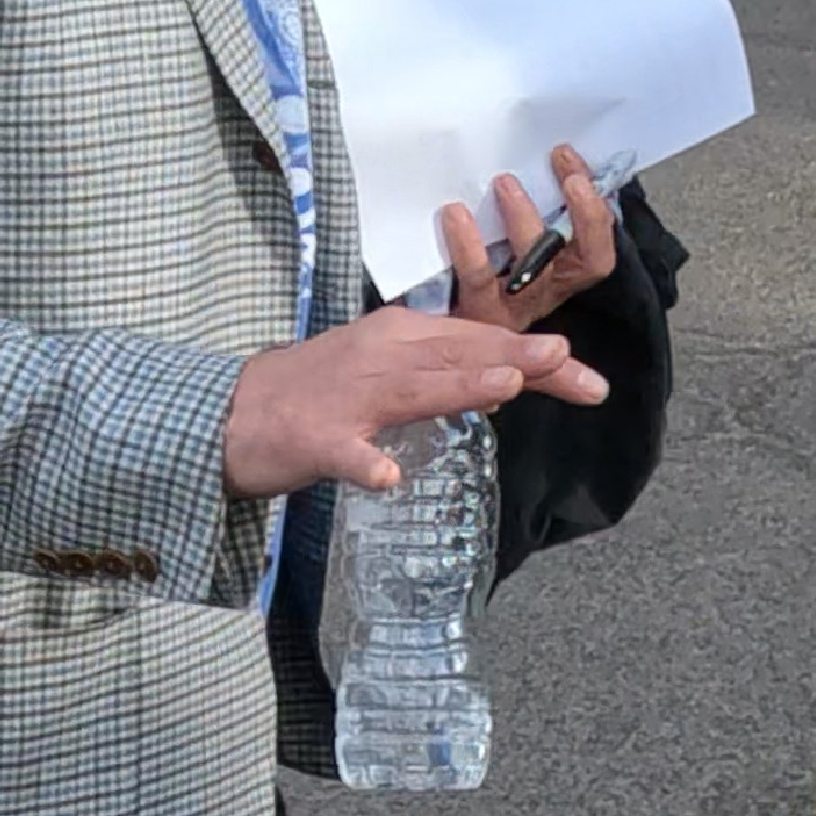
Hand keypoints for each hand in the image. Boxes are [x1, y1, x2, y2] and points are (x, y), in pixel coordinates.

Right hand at [223, 302, 606, 500]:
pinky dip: (365, 464)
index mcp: (398, 338)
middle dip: (514, 360)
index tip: (588, 377)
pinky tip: (388, 477)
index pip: (478, 343)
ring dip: (457, 385)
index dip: (533, 359)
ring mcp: (345, 398)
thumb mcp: (383, 367)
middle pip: (456, 356)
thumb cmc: (312, 393)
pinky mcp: (312, 440)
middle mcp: (378, 356)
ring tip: (504, 386)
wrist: (227, 414)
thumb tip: (505, 378)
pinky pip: (344, 454)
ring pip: (410, 389)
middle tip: (568, 362)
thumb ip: (440, 372)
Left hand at [445, 143, 617, 334]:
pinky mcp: (470, 314)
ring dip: (526, 223)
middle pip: (582, 264)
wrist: (422, 340)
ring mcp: (508, 311)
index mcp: (557, 278)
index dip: (596, 212)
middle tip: (570, 177)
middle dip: (585, 216)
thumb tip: (551, 161)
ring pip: (533, 272)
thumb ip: (533, 211)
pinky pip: (477, 279)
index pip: (598, 253)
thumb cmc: (466, 274)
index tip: (576, 170)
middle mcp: (540, 297)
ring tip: (504, 183)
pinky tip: (454, 213)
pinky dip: (468, 245)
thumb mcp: (507, 242)